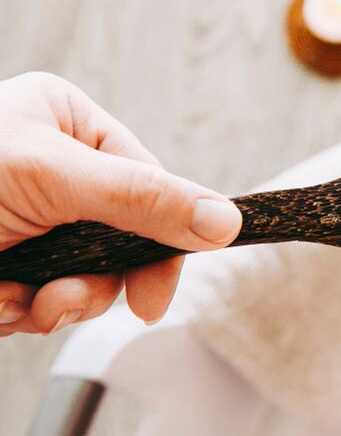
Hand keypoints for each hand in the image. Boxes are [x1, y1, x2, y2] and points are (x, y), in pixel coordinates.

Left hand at [0, 72, 242, 335]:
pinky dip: (21, 312)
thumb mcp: (50, 177)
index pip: (149, 182)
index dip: (160, 239)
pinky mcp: (8, 262)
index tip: (155, 294)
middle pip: (122, 236)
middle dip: (94, 279)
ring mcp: (31, 218)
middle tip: (66, 299)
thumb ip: (142, 199)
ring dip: (57, 302)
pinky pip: (43, 298)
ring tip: (18, 300)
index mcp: (67, 123)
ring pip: (86, 275)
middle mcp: (54, 168)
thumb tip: (225, 219)